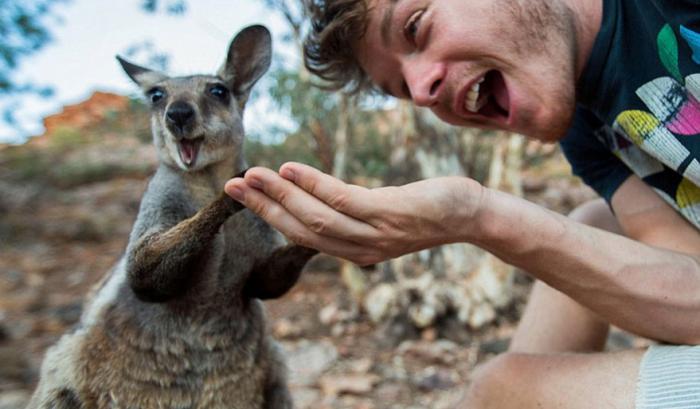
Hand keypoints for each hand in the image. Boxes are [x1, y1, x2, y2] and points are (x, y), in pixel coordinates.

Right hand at [224, 162, 485, 264]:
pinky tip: (289, 169)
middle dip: (263, 208)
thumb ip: (350, 213)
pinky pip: (342, 200)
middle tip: (231, 186)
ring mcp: (374, 234)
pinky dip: (312, 185)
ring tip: (251, 176)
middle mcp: (359, 249)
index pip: (302, 235)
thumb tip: (318, 198)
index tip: (242, 195)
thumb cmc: (424, 210)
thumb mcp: (381, 216)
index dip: (269, 216)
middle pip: (301, 229)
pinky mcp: (388, 214)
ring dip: (279, 196)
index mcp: (354, 250)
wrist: (470, 214)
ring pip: (315, 217)